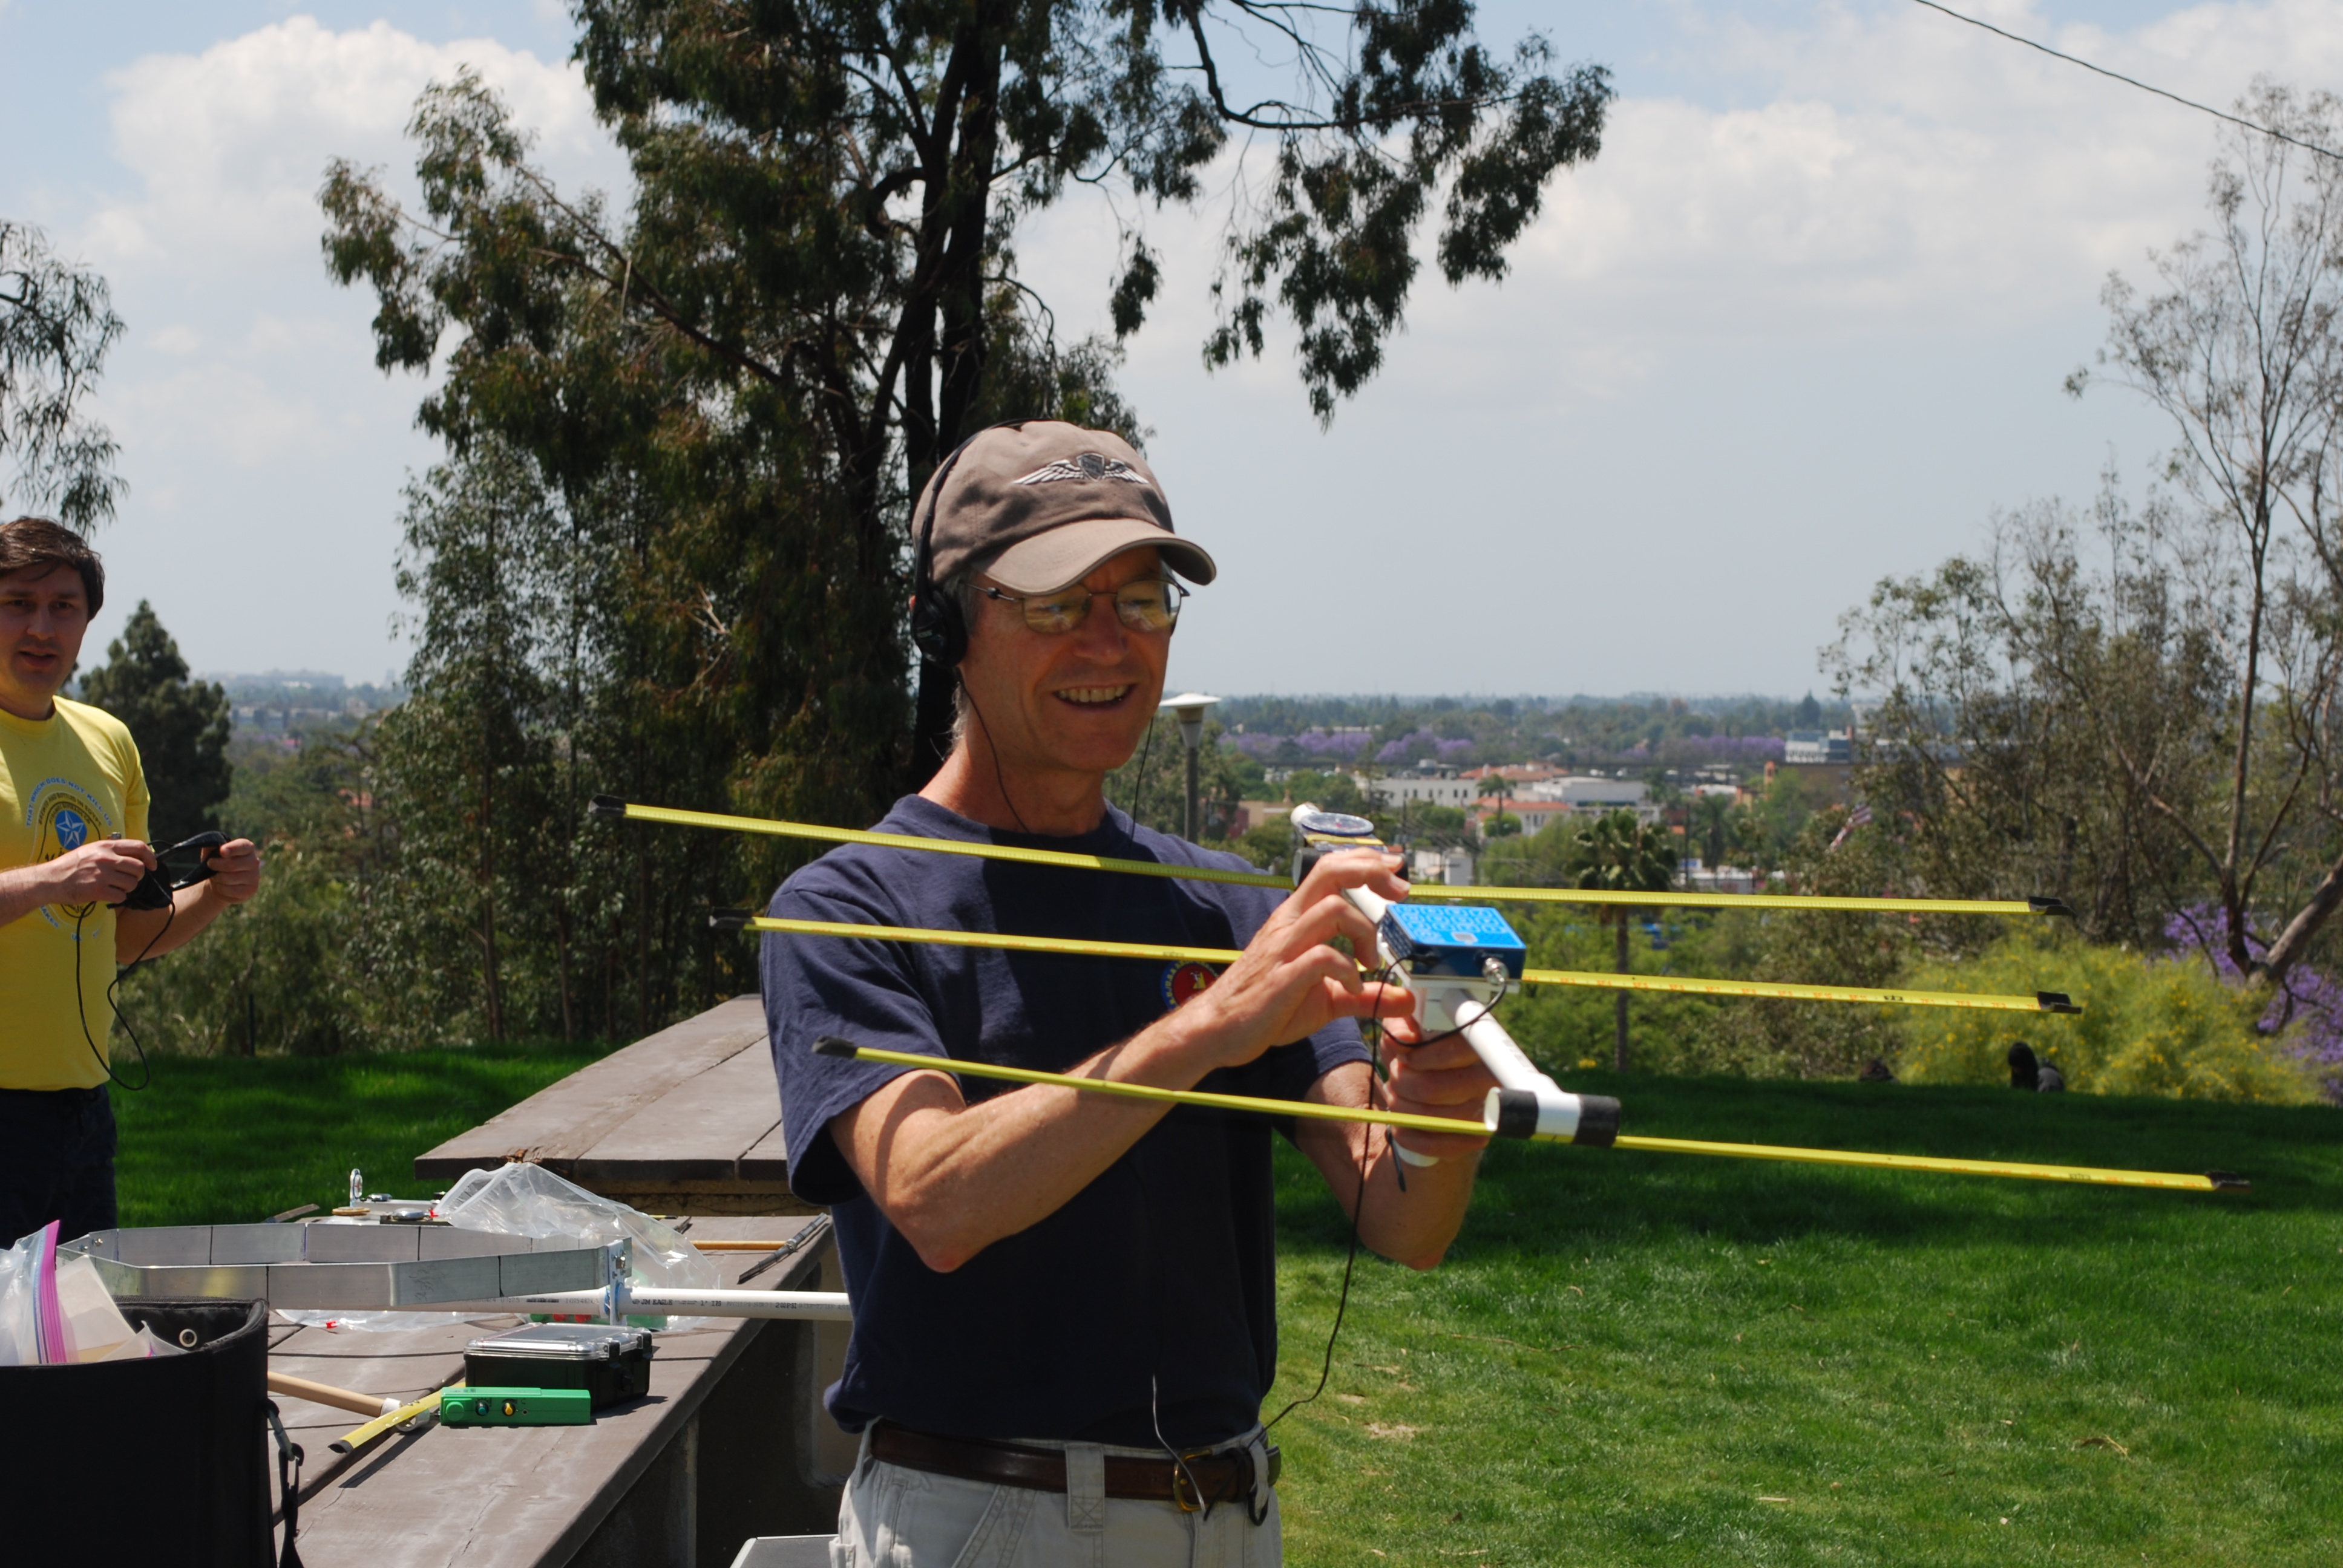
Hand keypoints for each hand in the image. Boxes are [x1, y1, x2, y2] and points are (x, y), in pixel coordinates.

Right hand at [45, 838, 156, 905]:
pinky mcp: (98, 890)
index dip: (150, 857)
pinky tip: (107, 894)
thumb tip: (136, 856)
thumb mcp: (91, 850)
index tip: (152, 865)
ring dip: (127, 888)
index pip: (139, 847)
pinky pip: (121, 896)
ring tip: (114, 887)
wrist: (50, 880)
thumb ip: (112, 851)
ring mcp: (102, 875)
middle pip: (139, 868)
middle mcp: (106, 859)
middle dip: (137, 876)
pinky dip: (117, 897)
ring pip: (132, 883)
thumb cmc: (71, 866)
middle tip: (128, 879)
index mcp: (106, 846)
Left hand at [199, 839, 262, 903]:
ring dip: (216, 878)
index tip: (222, 851)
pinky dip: (220, 889)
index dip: (232, 848)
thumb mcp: (212, 851)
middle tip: (210, 864)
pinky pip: (229, 891)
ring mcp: (254, 877)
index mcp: (247, 848)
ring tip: (216, 876)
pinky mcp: (251, 890)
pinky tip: (222, 886)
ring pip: (228, 879)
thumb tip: (210, 843)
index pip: (243, 846)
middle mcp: (254, 862)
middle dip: (215, 865)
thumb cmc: (217, 862)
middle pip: (231, 864)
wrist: (221, 881)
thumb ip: (211, 845)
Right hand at [1184, 848, 1414, 1067]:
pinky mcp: (1283, 977)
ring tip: (1371, 963)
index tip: (1396, 866)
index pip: (1330, 869)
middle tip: (1401, 892)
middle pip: (1330, 872)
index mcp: (1297, 918)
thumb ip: (1366, 994)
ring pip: (1333, 909)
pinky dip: (1348, 970)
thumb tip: (1406, 999)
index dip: (1365, 860)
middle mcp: (1290, 924)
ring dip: (1365, 931)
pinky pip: (1323, 957)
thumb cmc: (1270, 1005)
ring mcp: (1285, 948)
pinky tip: (1352, 987)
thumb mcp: (1327, 998)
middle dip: (1370, 871)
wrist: (1220, 1028)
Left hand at [1377, 1013, 1500, 1161]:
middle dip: (1401, 1083)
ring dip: (1401, 1108)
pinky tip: (1401, 1124)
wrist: (1433, 1086)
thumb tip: (1405, 1039)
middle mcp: (1491, 1077)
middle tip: (1394, 1077)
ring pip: (1431, 1118)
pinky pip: (1436, 1145)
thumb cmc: (1419, 1051)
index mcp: (1479, 1043)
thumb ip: (1401, 1028)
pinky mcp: (1477, 1138)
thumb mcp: (1406, 1030)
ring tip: (1396, 1095)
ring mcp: (1487, 1111)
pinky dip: (1409, 1135)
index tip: (1405, 1058)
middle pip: (1432, 1088)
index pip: (1457, 1049)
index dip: (1423, 1056)